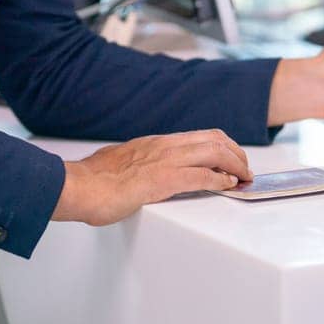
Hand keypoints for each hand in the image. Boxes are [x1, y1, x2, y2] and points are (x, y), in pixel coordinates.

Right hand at [51, 129, 251, 225]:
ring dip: (235, 165)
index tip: (233, 159)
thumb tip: (146, 171)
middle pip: (214, 139)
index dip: (223, 146)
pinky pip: (201, 176)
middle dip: (236, 154)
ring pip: (213, 153)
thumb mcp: (123, 162)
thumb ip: (140, 163)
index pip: (200, 136)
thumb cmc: (94, 180)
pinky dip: (220, 180)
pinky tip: (228, 187)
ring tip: (244, 178)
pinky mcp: (161, 181)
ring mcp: (164, 161)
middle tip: (246, 170)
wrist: (77, 186)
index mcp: (156, 143)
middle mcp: (164, 146)